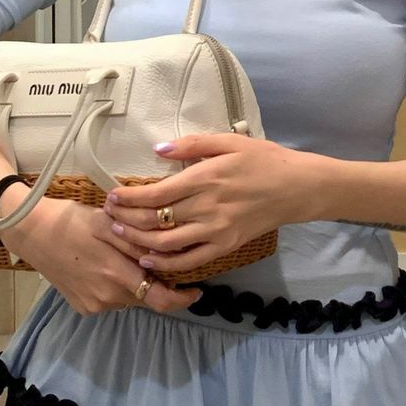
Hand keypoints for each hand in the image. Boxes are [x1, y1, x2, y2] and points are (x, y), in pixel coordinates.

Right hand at [1, 190, 204, 315]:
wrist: (30, 232)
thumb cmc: (70, 220)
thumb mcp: (108, 222)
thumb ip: (139, 240)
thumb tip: (166, 254)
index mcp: (116, 275)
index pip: (160, 300)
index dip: (182, 299)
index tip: (196, 291)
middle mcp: (107, 297)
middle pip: (145, 297)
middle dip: (156, 283)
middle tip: (158, 263)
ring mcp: (94, 305)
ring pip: (128, 298)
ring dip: (134, 283)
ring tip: (125, 259)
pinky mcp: (83, 307)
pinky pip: (110, 300)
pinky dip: (116, 286)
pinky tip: (105, 266)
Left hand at [102, 133, 309, 276]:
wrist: (297, 187)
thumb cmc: (263, 159)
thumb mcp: (229, 141)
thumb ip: (192, 145)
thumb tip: (157, 150)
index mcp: (205, 178)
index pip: (156, 194)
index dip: (129, 198)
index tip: (112, 196)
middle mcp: (207, 207)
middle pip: (154, 220)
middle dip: (125, 219)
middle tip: (108, 215)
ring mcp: (216, 231)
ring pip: (166, 244)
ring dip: (138, 242)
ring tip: (120, 233)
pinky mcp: (225, 246)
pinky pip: (189, 260)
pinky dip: (165, 264)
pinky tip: (148, 260)